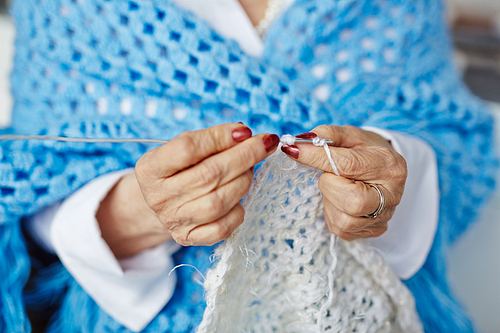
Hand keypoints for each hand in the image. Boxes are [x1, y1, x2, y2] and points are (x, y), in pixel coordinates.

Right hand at [98, 123, 279, 256]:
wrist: (164, 200)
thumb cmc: (179, 168)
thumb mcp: (184, 148)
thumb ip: (210, 139)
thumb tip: (244, 134)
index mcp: (150, 169)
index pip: (187, 148)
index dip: (220, 137)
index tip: (245, 131)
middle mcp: (159, 197)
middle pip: (209, 175)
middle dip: (244, 156)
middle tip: (265, 143)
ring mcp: (173, 221)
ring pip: (219, 201)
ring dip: (244, 180)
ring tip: (250, 168)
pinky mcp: (189, 238)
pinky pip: (222, 228)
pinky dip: (238, 210)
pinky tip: (239, 196)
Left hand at [281, 125, 406, 240]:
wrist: (382, 171)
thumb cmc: (365, 152)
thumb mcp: (350, 136)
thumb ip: (326, 135)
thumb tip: (298, 143)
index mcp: (389, 166)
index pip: (348, 165)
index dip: (317, 157)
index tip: (295, 150)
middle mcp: (391, 196)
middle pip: (352, 201)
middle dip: (329, 186)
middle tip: (328, 174)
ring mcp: (383, 218)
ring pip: (343, 220)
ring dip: (330, 200)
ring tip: (337, 186)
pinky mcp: (371, 232)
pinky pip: (340, 229)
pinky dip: (332, 212)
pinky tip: (339, 200)